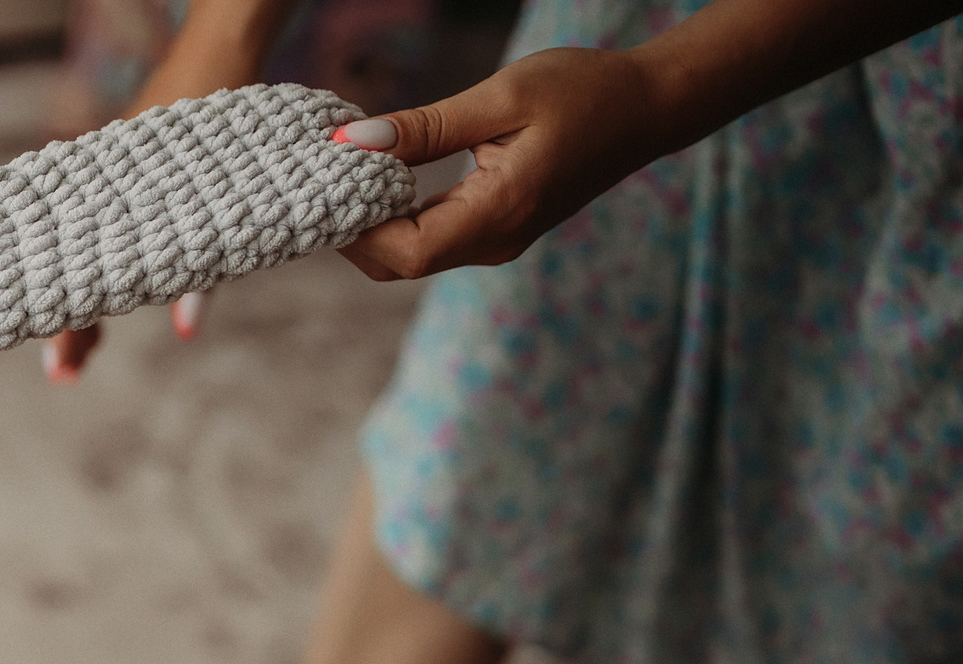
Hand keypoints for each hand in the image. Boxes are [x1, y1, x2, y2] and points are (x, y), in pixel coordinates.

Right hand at [46, 22, 267, 380]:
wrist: (221, 48)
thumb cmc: (215, 111)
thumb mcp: (211, 197)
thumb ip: (202, 267)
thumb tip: (187, 330)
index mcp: (102, 202)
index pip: (73, 281)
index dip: (68, 330)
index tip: (60, 372)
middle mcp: (96, 196)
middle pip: (69, 273)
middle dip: (69, 326)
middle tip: (63, 376)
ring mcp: (110, 189)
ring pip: (83, 256)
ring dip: (83, 302)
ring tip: (80, 350)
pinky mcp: (128, 181)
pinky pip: (100, 234)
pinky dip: (97, 267)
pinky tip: (100, 289)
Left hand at [336, 47, 666, 279]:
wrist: (647, 108)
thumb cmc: (583, 92)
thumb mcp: (501, 98)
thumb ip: (426, 127)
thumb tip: (354, 144)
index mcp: (499, 213)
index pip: (405, 252)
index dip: (356, 230)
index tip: (328, 186)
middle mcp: (494, 242)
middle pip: (398, 265)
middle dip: (353, 232)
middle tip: (321, 182)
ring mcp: (495, 242)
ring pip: (410, 257)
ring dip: (372, 226)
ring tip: (343, 177)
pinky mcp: (495, 230)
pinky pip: (431, 239)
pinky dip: (397, 218)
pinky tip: (377, 180)